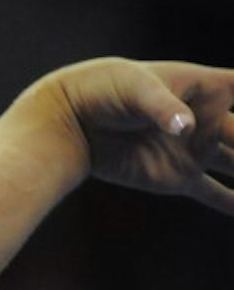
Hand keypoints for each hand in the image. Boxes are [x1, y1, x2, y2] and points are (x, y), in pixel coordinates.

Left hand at [48, 57, 233, 213]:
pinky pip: (210, 191)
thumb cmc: (107, 90)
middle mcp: (209, 120)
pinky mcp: (176, 176)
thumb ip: (163, 108)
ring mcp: (194, 150)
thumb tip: (185, 128)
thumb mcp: (136, 89)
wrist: (72, 119)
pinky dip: (229, 201)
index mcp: (209, 88)